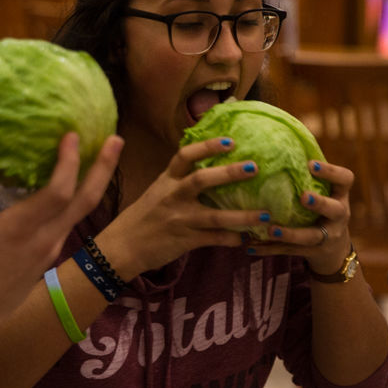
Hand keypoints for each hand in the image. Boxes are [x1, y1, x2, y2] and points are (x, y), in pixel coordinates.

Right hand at [0, 132, 123, 336]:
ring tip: (99, 156)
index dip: (70, 162)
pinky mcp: (50, 256)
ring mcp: (52, 248)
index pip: (59, 192)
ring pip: (82, 212)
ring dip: (94, 183)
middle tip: (116, 139)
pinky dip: (75, 201)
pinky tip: (69, 188)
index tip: (72, 135)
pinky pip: (70, 222)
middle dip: (105, 168)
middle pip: (87, 201)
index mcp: (22, 227)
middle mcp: (46, 237)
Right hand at [98, 137, 270, 278]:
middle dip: (229, 173)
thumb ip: (181, 179)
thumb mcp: (158, 191)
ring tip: (266, 214)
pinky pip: (213, 239)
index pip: (185, 156)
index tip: (230, 141)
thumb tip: (212, 166)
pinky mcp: (184, 240)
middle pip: (201, 180)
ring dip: (242, 215)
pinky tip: (246, 238)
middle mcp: (173, 196)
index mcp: (167, 179)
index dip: (207, 147)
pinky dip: (231, 239)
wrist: (121, 247)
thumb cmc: (144, 216)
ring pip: (215, 216)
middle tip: (255, 167)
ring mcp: (179, 219)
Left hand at [243, 159, 354, 274]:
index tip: (310, 164)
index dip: (330, 172)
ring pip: (311, 237)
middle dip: (320, 203)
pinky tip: (249, 247)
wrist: (332, 248)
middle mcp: (338, 215)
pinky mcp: (312, 253)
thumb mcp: (321, 189)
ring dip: (291, 233)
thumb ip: (304, 171)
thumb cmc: (319, 205)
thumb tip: (272, 132)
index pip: (345, 179)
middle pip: (335, 209)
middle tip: (303, 197)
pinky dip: (268, 250)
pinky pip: (289, 252)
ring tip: (271, 229)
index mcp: (340, 194)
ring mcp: (328, 236)